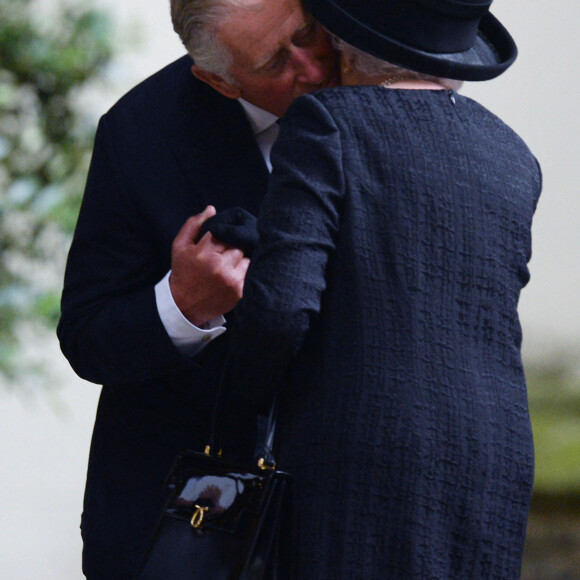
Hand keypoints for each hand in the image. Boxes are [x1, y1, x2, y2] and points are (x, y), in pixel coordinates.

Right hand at [169, 206, 249, 326]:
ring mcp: (230, 279)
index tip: (222, 238)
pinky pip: (250, 273)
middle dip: (234, 246)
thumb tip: (211, 209)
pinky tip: (235, 273)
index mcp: (203, 252)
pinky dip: (245, 271)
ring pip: (246, 257)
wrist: (183, 306)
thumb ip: (193, 225)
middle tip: (227, 251)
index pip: (224, 232)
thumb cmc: (183, 273)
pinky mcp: (239, 291)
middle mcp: (218, 265)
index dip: (224, 234)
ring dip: (241, 258)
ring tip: (230, 263)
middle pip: (238, 244)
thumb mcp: (180, 246)